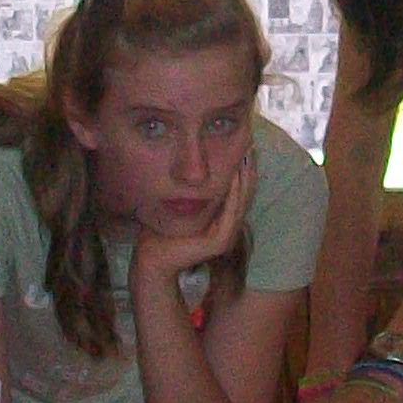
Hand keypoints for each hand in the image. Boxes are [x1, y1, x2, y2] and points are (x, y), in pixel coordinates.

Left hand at [132, 147, 255, 284]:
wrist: (152, 257)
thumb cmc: (160, 230)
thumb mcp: (179, 203)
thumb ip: (190, 188)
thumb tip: (190, 163)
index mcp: (221, 219)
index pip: (238, 191)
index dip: (243, 170)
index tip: (244, 146)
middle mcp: (228, 227)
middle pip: (245, 194)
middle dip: (248, 169)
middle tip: (251, 145)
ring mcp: (227, 235)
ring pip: (242, 201)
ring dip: (245, 178)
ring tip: (246, 156)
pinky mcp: (221, 241)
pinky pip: (231, 212)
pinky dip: (234, 192)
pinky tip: (234, 175)